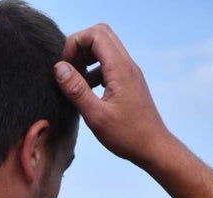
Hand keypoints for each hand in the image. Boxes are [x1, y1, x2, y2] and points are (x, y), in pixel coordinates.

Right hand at [53, 23, 171, 167]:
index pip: (96, 35)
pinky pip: (109, 65)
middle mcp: (127, 65)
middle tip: (68, 69)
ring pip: (105, 50)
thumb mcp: (96, 116)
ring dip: (87, 59)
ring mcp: (129, 73)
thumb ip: (76, 90)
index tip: (64, 66)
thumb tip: (59, 68)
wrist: (153, 148)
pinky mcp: (129, 83)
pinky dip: (94, 71)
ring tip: (74, 82)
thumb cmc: (127, 136)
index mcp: (120, 69)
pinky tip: (86, 92)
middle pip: (101, 36)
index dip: (75, 43)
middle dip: (80, 46)